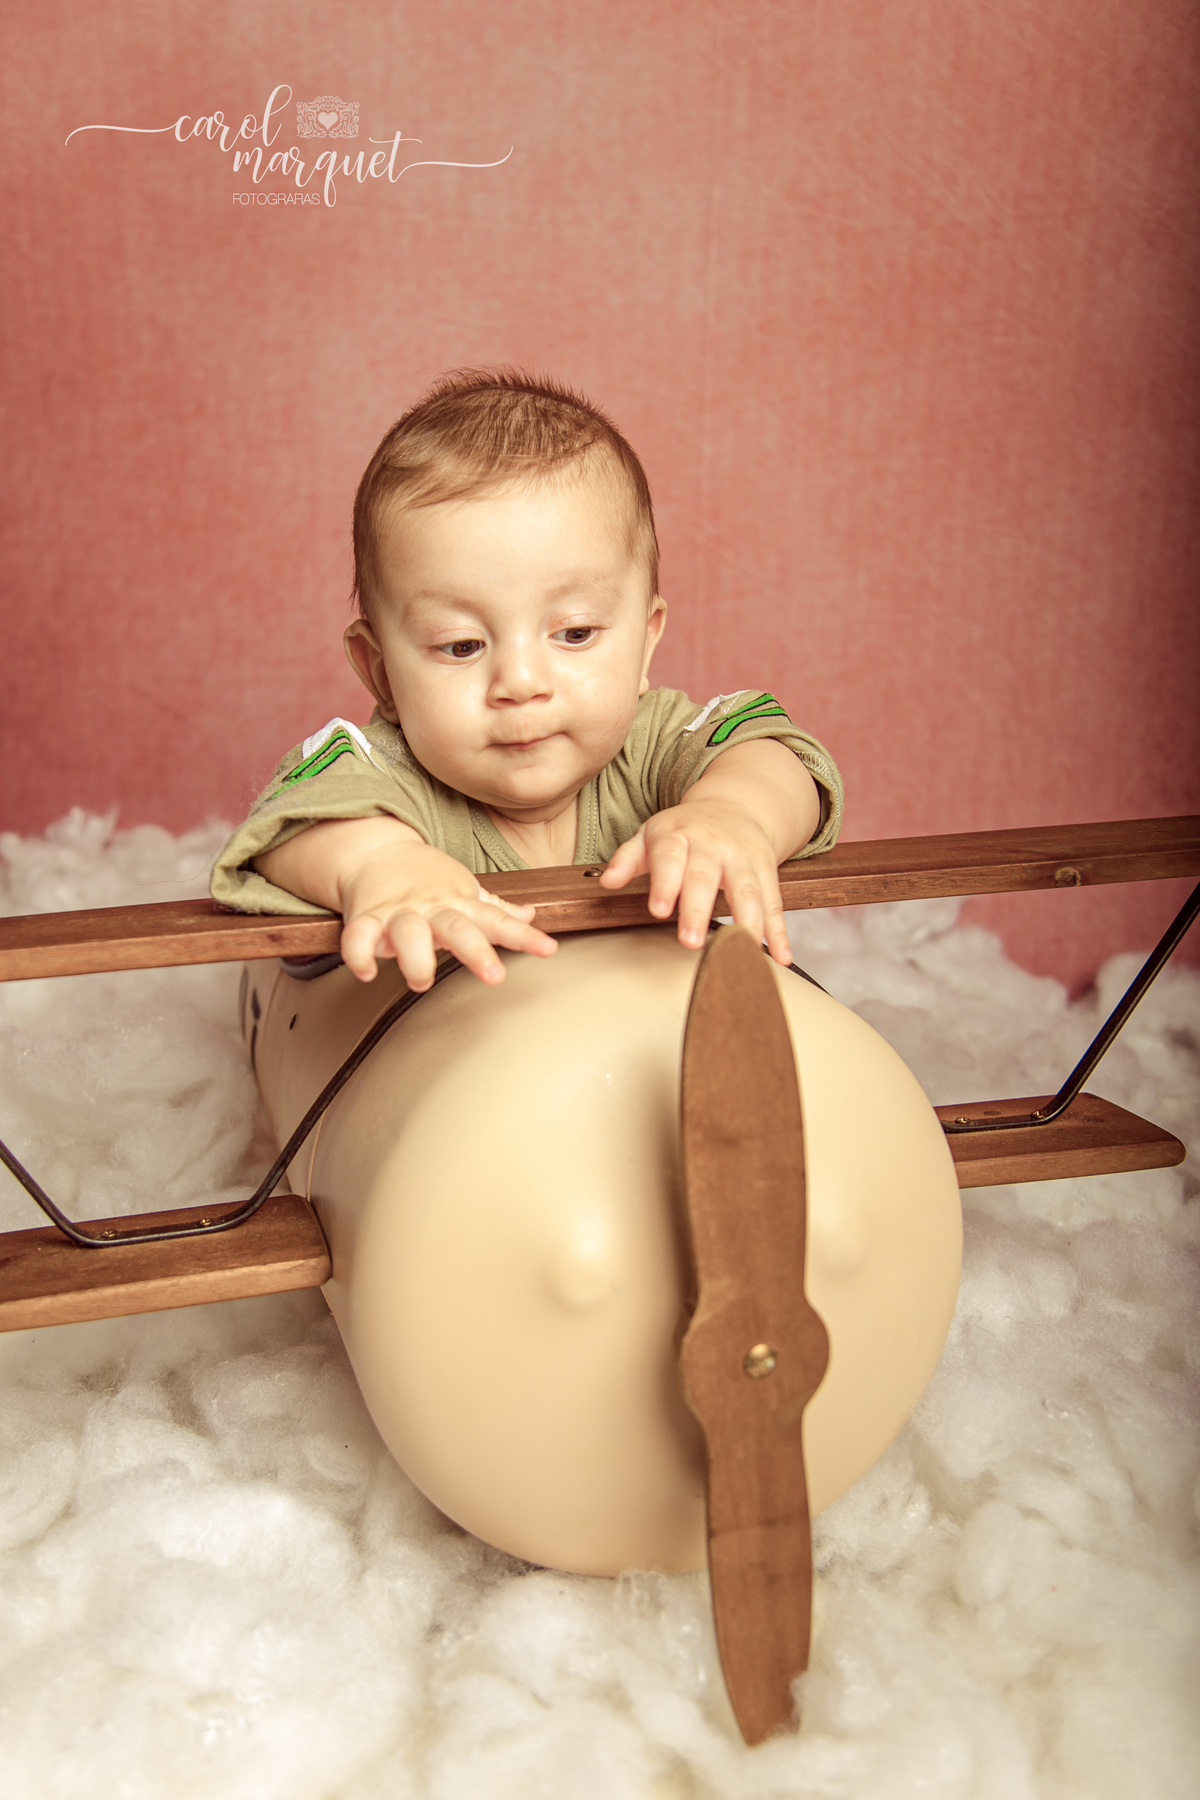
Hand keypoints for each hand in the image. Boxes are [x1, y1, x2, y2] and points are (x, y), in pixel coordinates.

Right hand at [253, 817, 556, 989]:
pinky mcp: (366, 918)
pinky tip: (367, 972)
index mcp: (459, 904)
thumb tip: (530, 915)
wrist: (375, 851)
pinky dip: (359, 954)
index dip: (523, 937)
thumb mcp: (464, 890)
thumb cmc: (424, 879)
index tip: (547, 949)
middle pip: (457, 928)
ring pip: (408, 932)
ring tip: (421, 980)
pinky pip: (359, 936)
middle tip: (494, 975)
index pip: (497, 921)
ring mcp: (398, 912)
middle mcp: (432, 908)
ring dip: (416, 958)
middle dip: (476, 951)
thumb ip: (495, 908)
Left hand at [599, 796, 792, 963]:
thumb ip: (628, 859)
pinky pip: (774, 903)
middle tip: (690, 942)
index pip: (670, 857)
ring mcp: (743, 858)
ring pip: (748, 891)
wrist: (734, 804)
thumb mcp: (651, 835)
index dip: (665, 882)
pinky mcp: (767, 871)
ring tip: (742, 953)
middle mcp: (714, 845)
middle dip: (699, 910)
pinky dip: (779, 931)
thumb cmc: (684, 829)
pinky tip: (780, 956)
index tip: (658, 910)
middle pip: (706, 877)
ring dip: (747, 923)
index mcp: (679, 835)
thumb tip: (607, 881)